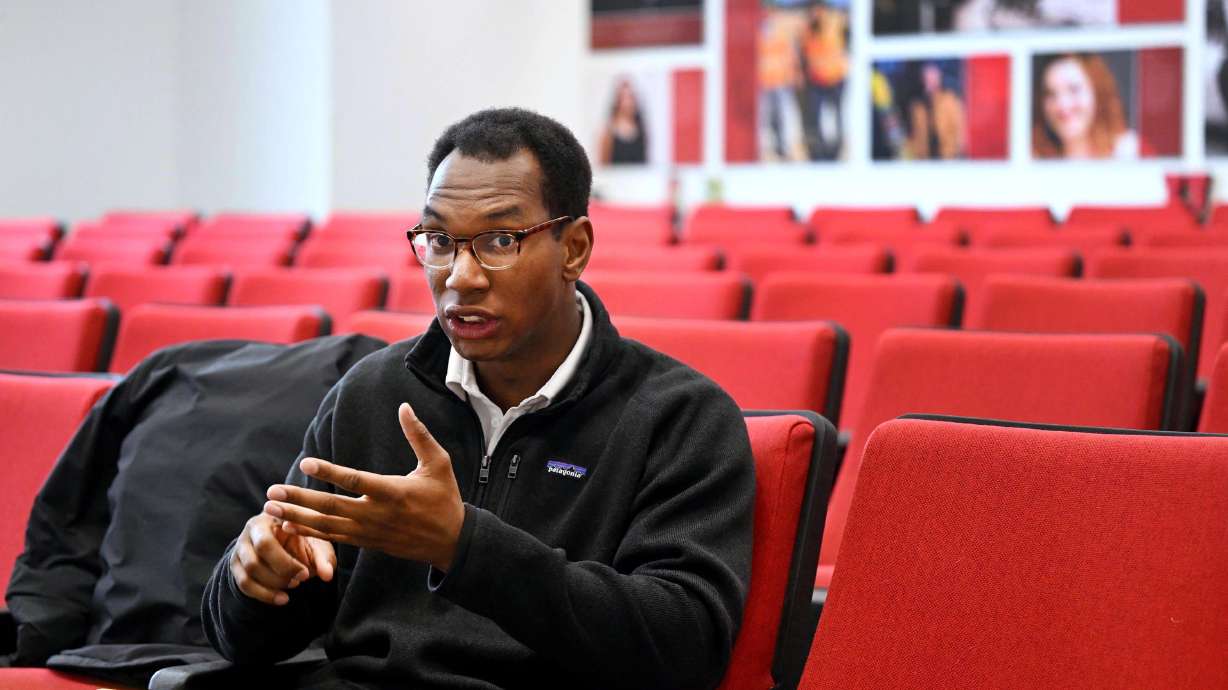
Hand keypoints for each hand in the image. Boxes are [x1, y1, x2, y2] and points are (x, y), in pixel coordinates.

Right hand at [230, 512, 335, 605]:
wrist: (289, 540)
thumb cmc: (306, 537)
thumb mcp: (318, 543)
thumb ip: (323, 558)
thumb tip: (327, 575)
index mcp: (272, 515)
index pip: (269, 537)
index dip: (287, 561)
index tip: (306, 573)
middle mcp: (252, 528)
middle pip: (257, 554)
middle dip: (281, 571)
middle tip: (302, 579)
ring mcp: (241, 546)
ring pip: (250, 570)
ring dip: (273, 584)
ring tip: (294, 585)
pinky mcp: (236, 564)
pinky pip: (243, 583)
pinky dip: (264, 595)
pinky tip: (282, 599)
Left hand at [264, 402, 465, 570]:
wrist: (452, 541)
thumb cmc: (445, 498)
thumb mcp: (438, 463)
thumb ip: (419, 435)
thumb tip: (404, 407)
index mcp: (393, 492)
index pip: (355, 481)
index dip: (329, 473)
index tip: (306, 463)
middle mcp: (377, 514)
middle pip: (331, 507)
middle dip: (299, 499)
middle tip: (272, 492)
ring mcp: (370, 532)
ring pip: (327, 526)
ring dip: (297, 517)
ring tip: (270, 509)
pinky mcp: (367, 542)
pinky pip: (334, 538)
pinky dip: (311, 532)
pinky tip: (291, 525)